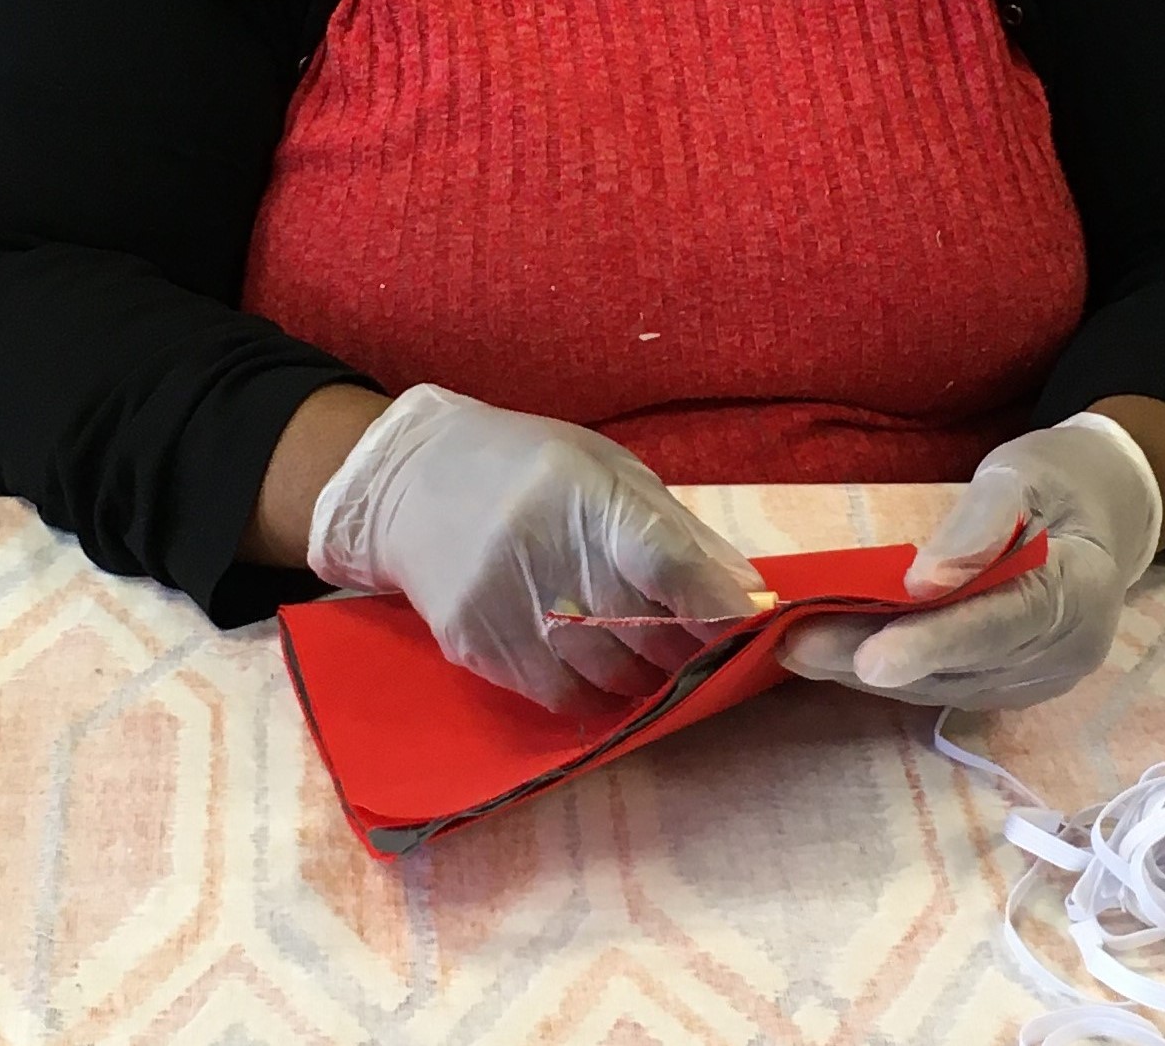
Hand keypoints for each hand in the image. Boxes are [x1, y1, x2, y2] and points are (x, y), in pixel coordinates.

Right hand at [308, 385, 767, 709]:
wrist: (410, 480)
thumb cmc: (530, 469)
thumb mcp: (608, 472)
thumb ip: (680, 533)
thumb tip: (752, 596)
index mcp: (583, 493)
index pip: (665, 560)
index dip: (715, 605)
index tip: (754, 633)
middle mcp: (541, 548)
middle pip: (642, 630)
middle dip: (686, 649)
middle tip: (702, 648)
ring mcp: (503, 603)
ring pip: (607, 676)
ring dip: (643, 677)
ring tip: (648, 658)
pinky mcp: (474, 644)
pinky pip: (557, 696)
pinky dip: (591, 693)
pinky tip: (595, 669)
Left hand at [777, 413, 1162, 709]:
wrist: (1105, 514)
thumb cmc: (1060, 480)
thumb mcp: (1022, 475)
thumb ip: (979, 525)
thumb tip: (923, 579)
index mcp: (1079, 592)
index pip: (999, 625)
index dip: (931, 643)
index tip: (871, 659)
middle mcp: (1063, 654)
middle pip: (958, 666)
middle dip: (872, 657)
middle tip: (795, 642)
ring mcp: (1038, 680)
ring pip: (943, 686)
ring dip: (867, 670)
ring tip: (797, 645)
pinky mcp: (1011, 685)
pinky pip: (945, 686)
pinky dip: (891, 670)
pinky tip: (836, 654)